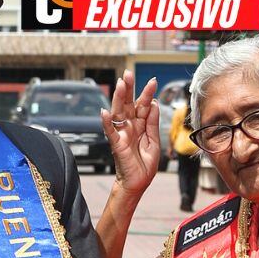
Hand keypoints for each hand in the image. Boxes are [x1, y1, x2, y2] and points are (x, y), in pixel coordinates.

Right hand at [100, 69, 159, 195]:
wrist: (138, 183)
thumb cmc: (144, 165)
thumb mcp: (154, 142)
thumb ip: (153, 124)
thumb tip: (154, 104)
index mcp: (141, 126)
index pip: (144, 106)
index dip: (147, 94)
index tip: (152, 81)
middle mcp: (130, 127)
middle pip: (128, 104)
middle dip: (129, 89)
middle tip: (128, 74)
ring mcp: (123, 134)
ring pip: (119, 113)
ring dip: (118, 99)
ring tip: (119, 85)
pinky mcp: (117, 145)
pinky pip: (110, 132)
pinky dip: (107, 123)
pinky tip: (104, 112)